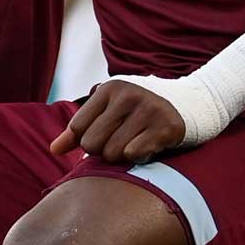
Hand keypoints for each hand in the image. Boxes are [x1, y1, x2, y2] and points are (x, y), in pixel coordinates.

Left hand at [49, 79, 185, 163]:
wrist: (190, 103)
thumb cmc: (139, 111)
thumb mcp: (109, 111)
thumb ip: (79, 130)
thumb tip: (54, 150)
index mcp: (109, 88)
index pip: (78, 128)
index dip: (85, 142)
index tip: (102, 138)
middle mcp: (127, 95)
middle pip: (92, 144)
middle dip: (102, 151)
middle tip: (120, 142)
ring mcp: (148, 110)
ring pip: (113, 153)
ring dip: (121, 156)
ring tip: (134, 143)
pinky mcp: (167, 127)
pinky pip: (135, 155)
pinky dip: (139, 157)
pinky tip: (149, 145)